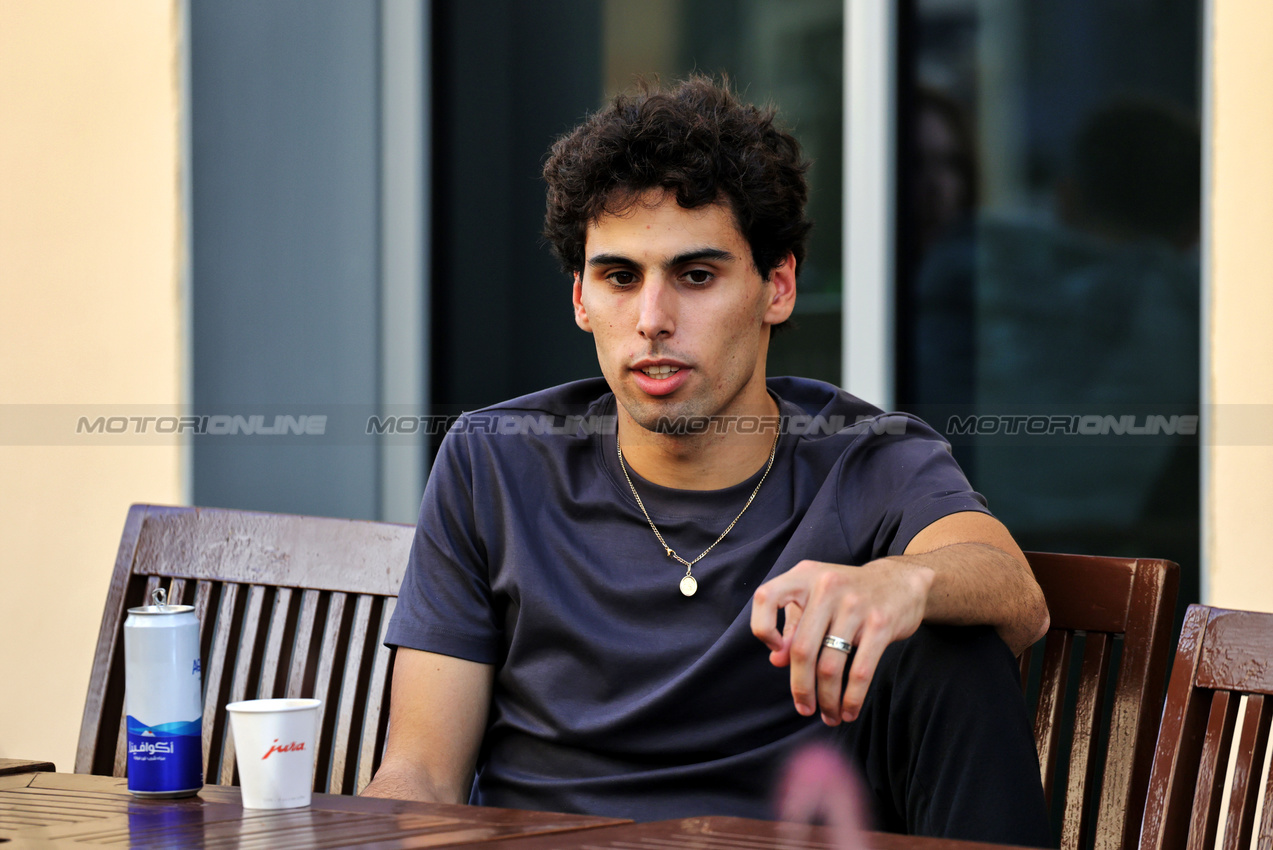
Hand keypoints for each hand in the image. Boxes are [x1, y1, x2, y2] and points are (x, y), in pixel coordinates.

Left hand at [751, 558, 933, 725]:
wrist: (901, 581)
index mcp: (804, 576)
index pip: (766, 597)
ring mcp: (854, 604)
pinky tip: (848, 710)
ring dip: (826, 699)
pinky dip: (851, 698)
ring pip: (829, 665)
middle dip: (801, 687)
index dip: (762, 627)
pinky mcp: (880, 623)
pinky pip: (860, 670)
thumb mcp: (816, 598)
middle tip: (803, 708)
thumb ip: (794, 625)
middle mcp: (826, 586)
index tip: (776, 652)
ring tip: (828, 715)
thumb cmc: (849, 593)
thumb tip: (777, 661)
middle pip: (802, 648)